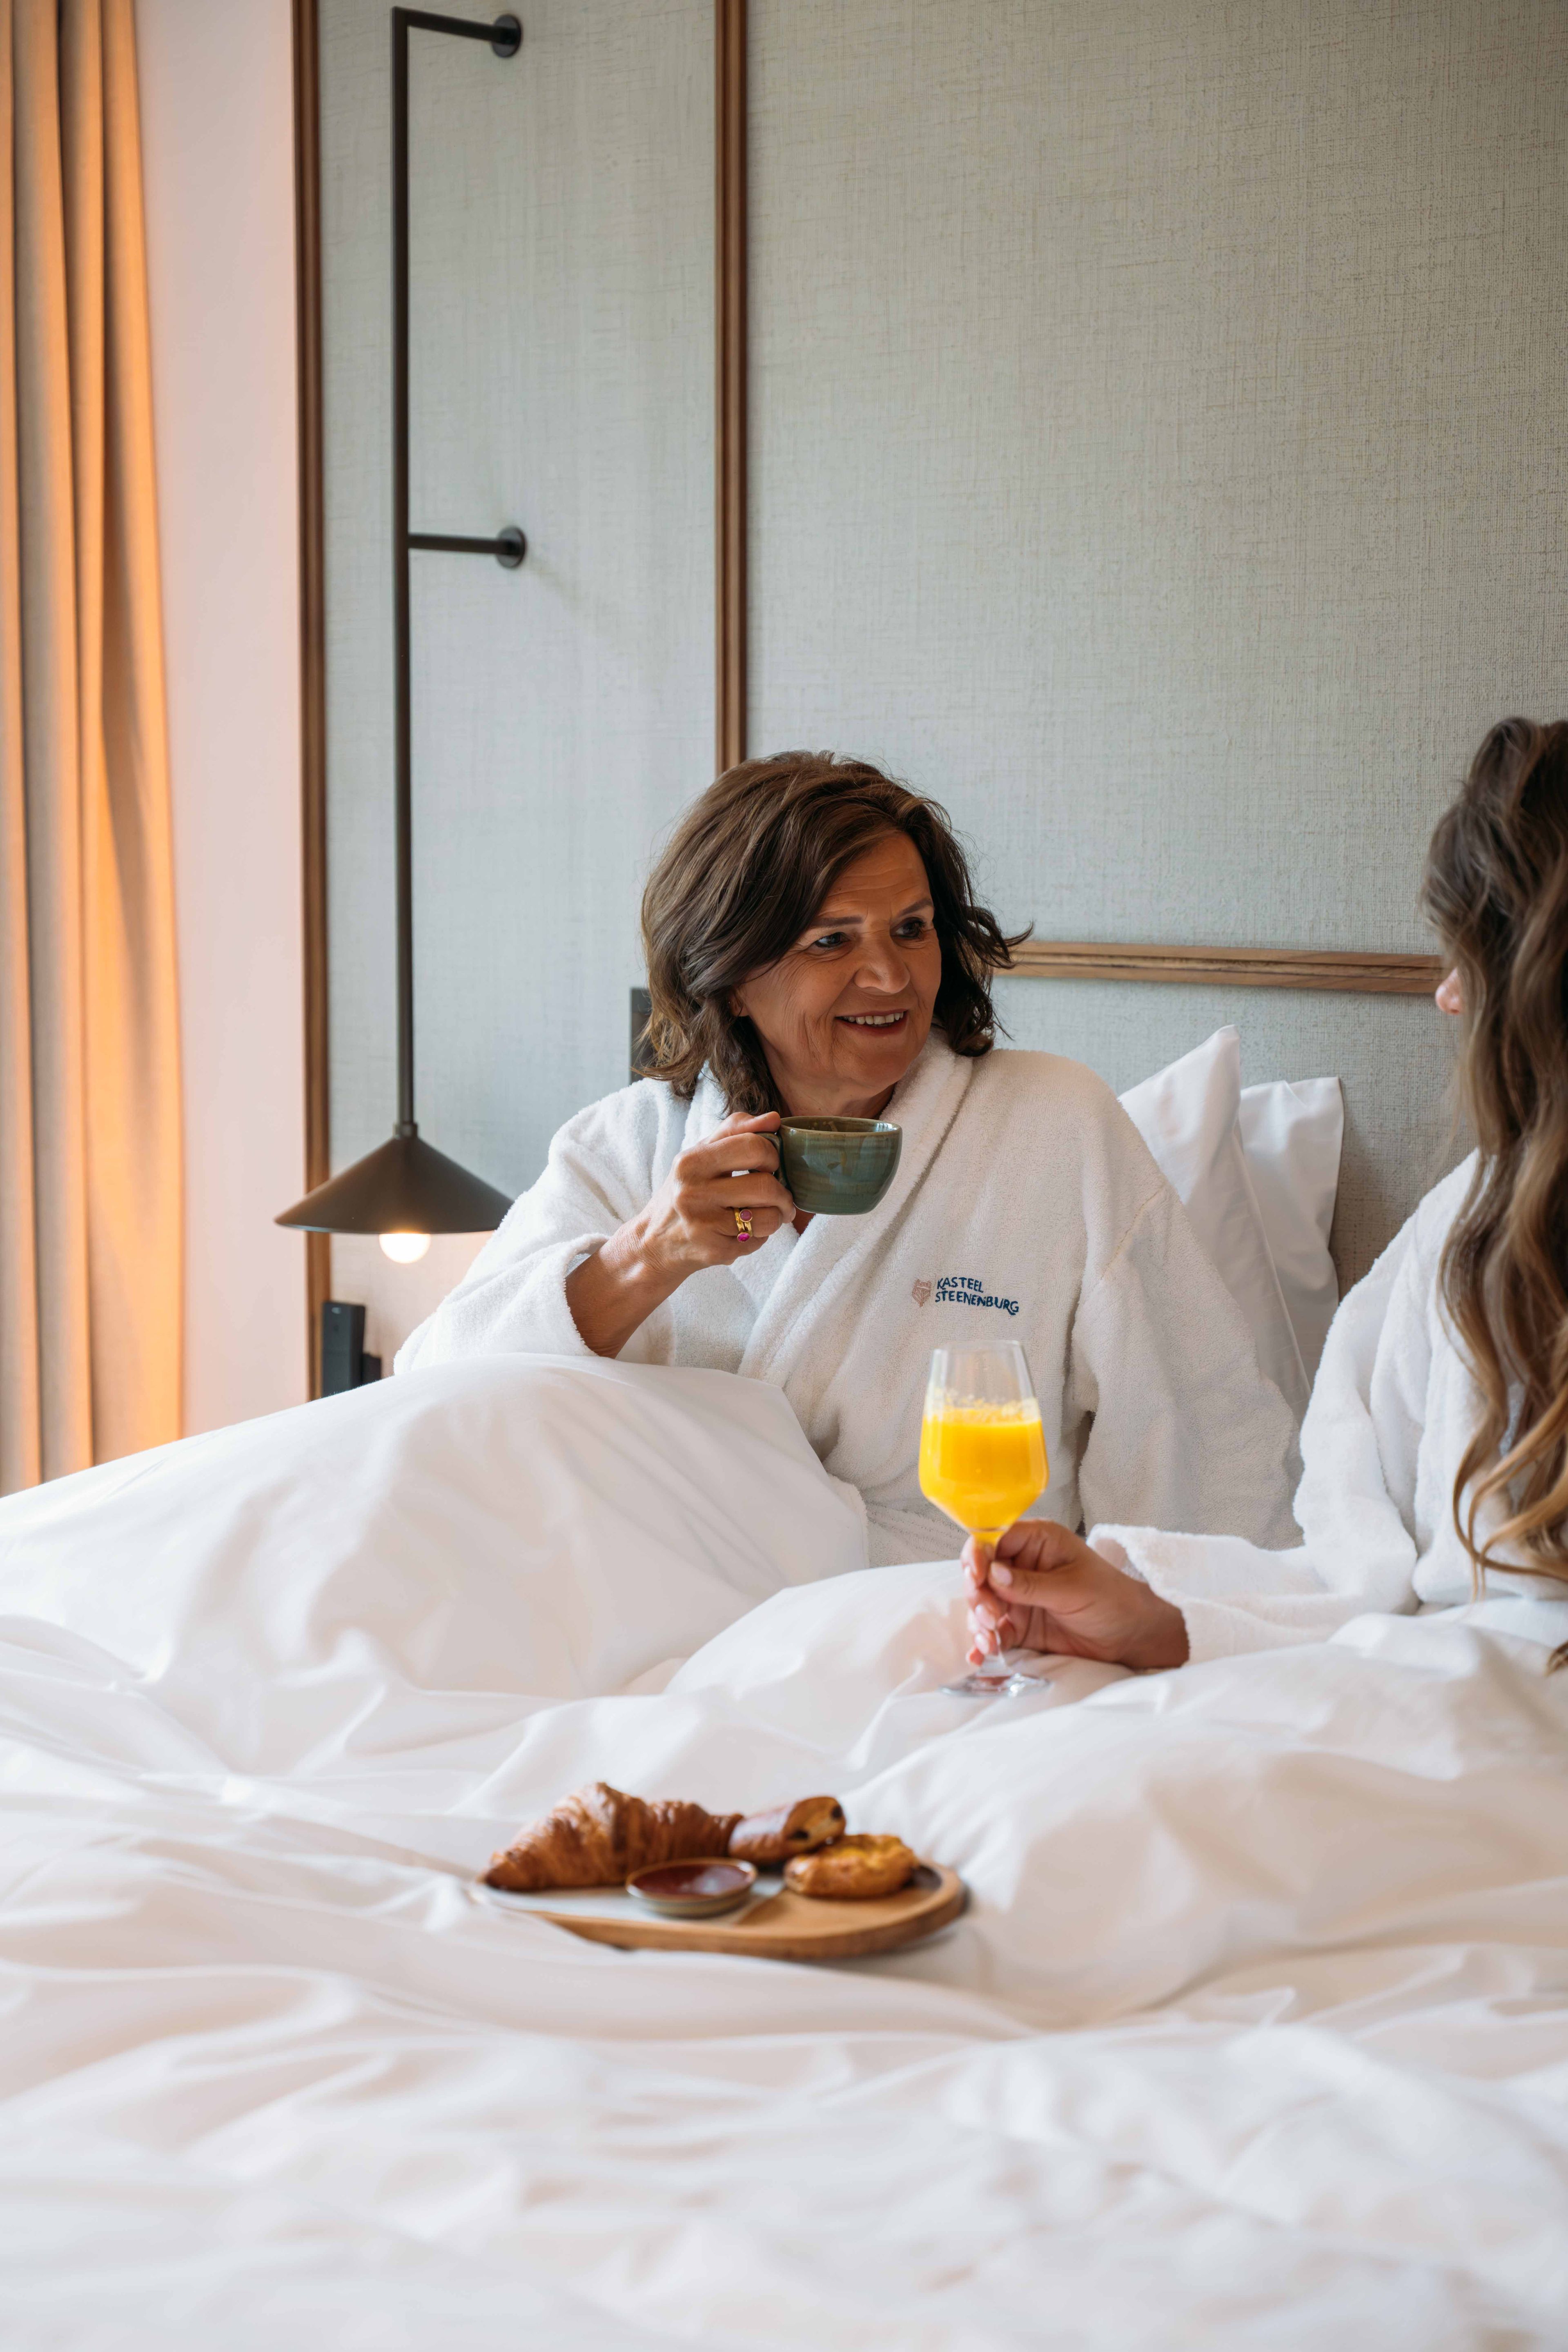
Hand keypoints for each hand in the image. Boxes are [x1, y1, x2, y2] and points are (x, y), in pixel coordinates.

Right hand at [628, 1111, 795, 1276]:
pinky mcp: (713, 1251)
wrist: (654, 1242)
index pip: (753, 1147)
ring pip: (768, 1218)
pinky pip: (758, 1241)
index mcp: (691, 1162)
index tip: (769, 1165)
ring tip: (767, 1214)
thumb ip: (734, 1131)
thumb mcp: (699, 1154)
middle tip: (779, 1196)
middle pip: (765, 1186)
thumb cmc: (684, 1191)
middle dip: (782, 1192)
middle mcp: (692, 1193)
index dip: (772, 1155)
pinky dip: (760, 1236)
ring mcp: (702, 1225)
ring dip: (776, 1217)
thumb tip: (773, 1119)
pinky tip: (744, 1232)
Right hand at [963, 1519, 1188, 1672]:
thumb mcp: (1072, 1588)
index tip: (977, 1577)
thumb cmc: (1110, 1598)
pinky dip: (984, 1641)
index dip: (979, 1555)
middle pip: (981, 1572)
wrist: (1129, 1635)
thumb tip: (992, 1574)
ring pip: (982, 1603)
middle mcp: (1021, 1565)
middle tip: (991, 1616)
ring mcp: (1017, 1596)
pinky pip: (992, 1630)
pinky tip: (982, 1654)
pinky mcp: (1018, 1624)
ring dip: (978, 1621)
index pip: (994, 1537)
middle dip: (979, 1595)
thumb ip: (1030, 1584)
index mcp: (1037, 1541)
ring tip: (990, 1640)